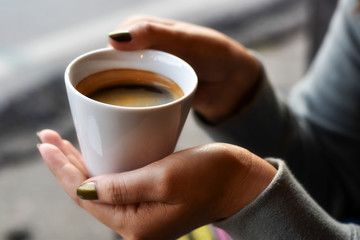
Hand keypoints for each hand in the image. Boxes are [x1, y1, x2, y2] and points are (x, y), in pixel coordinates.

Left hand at [38, 129, 275, 238]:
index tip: (46, 145)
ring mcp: (142, 211)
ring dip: (79, 165)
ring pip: (99, 187)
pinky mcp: (149, 197)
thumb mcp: (164, 180)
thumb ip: (121, 187)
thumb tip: (82, 190)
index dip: (62, 170)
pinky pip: (115, 183)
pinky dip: (100, 167)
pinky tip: (92, 153)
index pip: (85, 196)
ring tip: (59, 144)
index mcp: (134, 224)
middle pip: (88, 192)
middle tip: (46, 138)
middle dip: (65, 165)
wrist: (238, 181)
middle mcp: (134, 222)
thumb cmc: (209, 177)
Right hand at [109, 15, 260, 123]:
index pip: (111, 46)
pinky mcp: (156, 95)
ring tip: (105, 117)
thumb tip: (112, 39)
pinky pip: (137, 101)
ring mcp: (149, 75)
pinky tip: (122, 122)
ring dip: (114, 101)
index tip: (91, 85)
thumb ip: (152, 34)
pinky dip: (130, 110)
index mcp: (145, 32)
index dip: (98, 63)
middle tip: (97, 106)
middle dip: (103, 85)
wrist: (235, 83)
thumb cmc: (214, 53)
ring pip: (122, 86)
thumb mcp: (184, 40)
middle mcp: (143, 53)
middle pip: (112, 68)